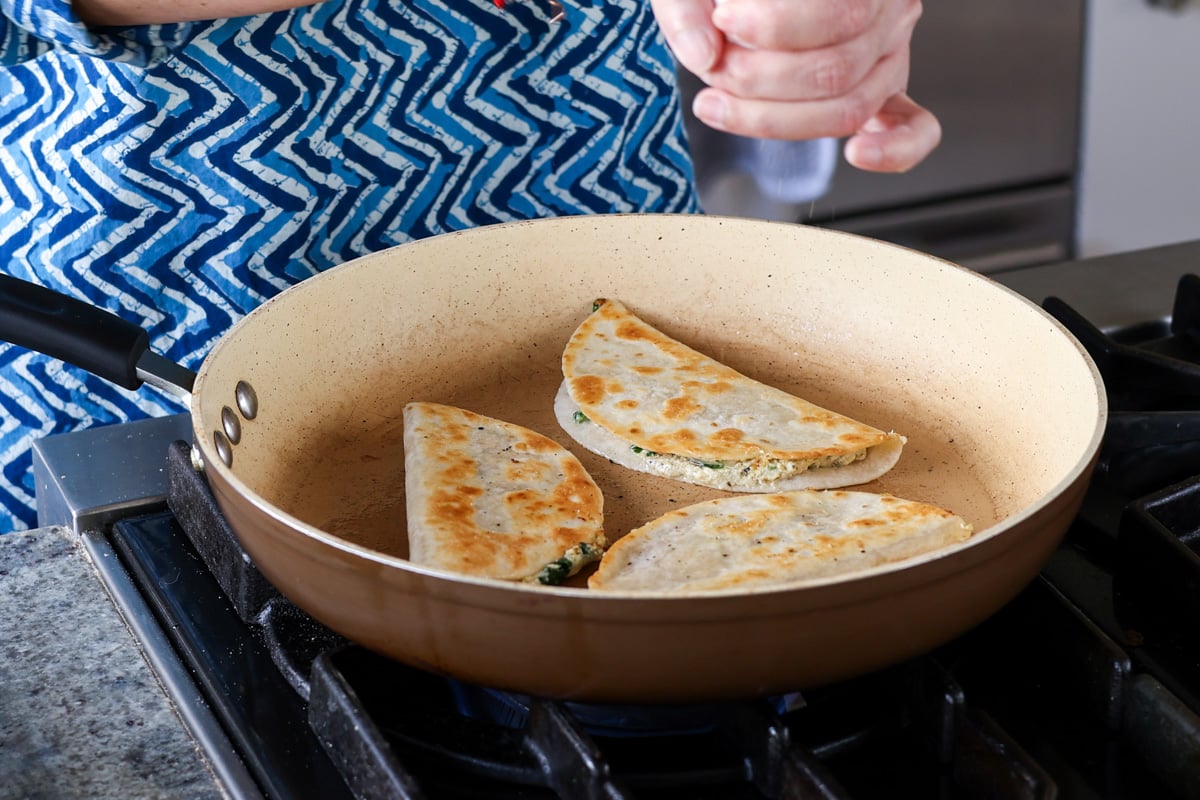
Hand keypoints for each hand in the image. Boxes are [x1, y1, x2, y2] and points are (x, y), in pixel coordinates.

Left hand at [654, 0, 940, 172]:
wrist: (747, 3)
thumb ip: (688, 9)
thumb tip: (702, 54)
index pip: (838, 14)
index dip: (774, 26)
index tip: (723, 17)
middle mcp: (889, 10)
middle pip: (836, 70)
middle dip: (758, 79)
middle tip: (715, 67)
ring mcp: (889, 54)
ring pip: (851, 106)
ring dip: (775, 117)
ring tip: (719, 101)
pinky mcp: (883, 90)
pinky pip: (914, 127)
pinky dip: (895, 149)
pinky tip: (858, 155)